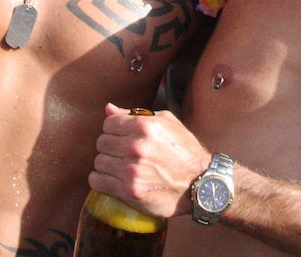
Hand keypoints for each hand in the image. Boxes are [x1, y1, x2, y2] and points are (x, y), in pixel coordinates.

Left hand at [89, 103, 210, 218]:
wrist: (201, 182)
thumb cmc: (185, 151)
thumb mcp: (167, 123)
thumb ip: (136, 114)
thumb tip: (108, 108)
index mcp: (144, 126)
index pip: (108, 123)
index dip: (114, 130)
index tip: (121, 137)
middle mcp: (136, 146)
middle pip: (102, 142)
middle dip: (110, 147)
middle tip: (122, 153)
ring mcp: (132, 170)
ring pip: (99, 162)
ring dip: (107, 164)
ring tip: (120, 167)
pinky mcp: (130, 191)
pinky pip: (98, 182)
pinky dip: (101, 181)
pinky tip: (111, 180)